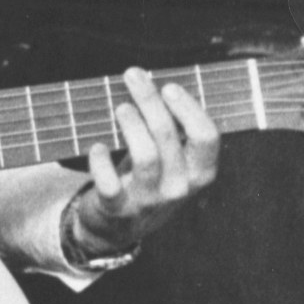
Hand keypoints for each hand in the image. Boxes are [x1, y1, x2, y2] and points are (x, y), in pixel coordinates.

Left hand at [69, 66, 221, 259]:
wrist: (119, 227)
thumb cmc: (148, 180)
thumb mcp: (171, 160)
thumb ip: (172, 131)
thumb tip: (157, 84)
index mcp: (200, 172)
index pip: (207, 136)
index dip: (188, 108)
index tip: (169, 86)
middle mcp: (179, 188)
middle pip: (169, 137)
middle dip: (150, 102)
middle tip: (133, 76)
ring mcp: (149, 200)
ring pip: (145, 157)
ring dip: (132, 126)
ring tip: (121, 106)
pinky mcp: (117, 209)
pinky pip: (109, 183)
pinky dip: (101, 162)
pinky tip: (97, 146)